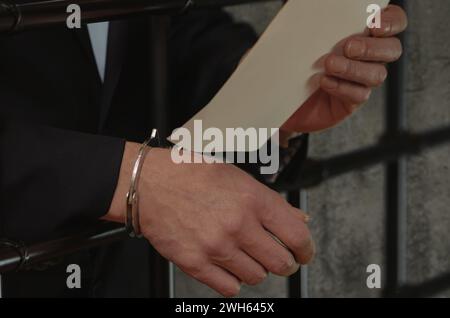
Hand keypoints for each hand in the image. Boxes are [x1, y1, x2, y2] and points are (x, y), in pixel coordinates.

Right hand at [106, 143, 314, 296]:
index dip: (306, 249)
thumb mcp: (237, 177)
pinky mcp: (195, 263)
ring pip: (256, 277)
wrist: (148, 184)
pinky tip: (228, 267)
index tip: (304, 253)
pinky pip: (229, 288)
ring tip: (245, 255)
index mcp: (252, 199)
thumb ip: (271, 202)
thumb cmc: (191, 174)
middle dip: (285, 263)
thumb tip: (299, 219)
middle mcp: (238, 225)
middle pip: (281, 263)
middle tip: (279, 257)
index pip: (297, 236)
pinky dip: (233, 281)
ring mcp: (216, 247)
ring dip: (256, 269)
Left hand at [281, 5, 407, 133]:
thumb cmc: (299, 59)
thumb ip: (320, 20)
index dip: (392, 22)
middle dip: (372, 48)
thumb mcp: (307, 34)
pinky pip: (359, 95)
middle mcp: (371, 57)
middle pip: (392, 49)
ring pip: (377, 74)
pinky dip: (342, 87)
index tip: (374, 24)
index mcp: (366, 34)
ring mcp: (363, 80)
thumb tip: (307, 6)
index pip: (394, 22)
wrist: (285, 94)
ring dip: (353, 69)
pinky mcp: (352, 100)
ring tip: (330, 65)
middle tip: (349, 48)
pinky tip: (325, 81)